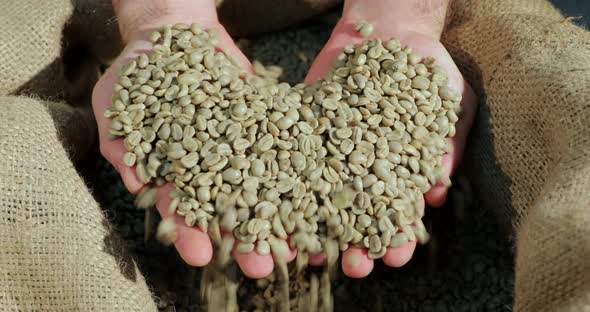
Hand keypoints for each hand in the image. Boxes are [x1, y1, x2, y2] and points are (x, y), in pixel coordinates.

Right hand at [93, 0, 288, 277]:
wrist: (177, 32)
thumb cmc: (139, 68)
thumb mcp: (118, 99)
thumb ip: (120, 140)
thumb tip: (134, 181)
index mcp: (171, 173)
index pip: (180, 210)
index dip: (189, 233)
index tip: (201, 254)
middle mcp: (208, 169)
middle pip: (226, 212)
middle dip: (241, 240)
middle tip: (258, 267)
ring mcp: (239, 151)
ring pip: (260, 191)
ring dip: (275, 221)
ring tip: (295, 249)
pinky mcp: (264, 130)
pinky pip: (283, 157)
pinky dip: (298, 179)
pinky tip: (315, 201)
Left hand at [304, 0, 476, 277]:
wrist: (389, 29)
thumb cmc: (427, 67)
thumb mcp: (449, 100)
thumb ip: (447, 143)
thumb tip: (437, 189)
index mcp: (403, 173)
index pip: (399, 215)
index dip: (397, 237)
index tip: (394, 255)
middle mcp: (365, 172)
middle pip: (358, 219)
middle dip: (358, 246)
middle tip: (355, 267)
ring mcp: (333, 156)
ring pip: (323, 202)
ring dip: (319, 232)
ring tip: (314, 256)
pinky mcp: (307, 137)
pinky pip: (295, 169)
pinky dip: (288, 194)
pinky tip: (285, 217)